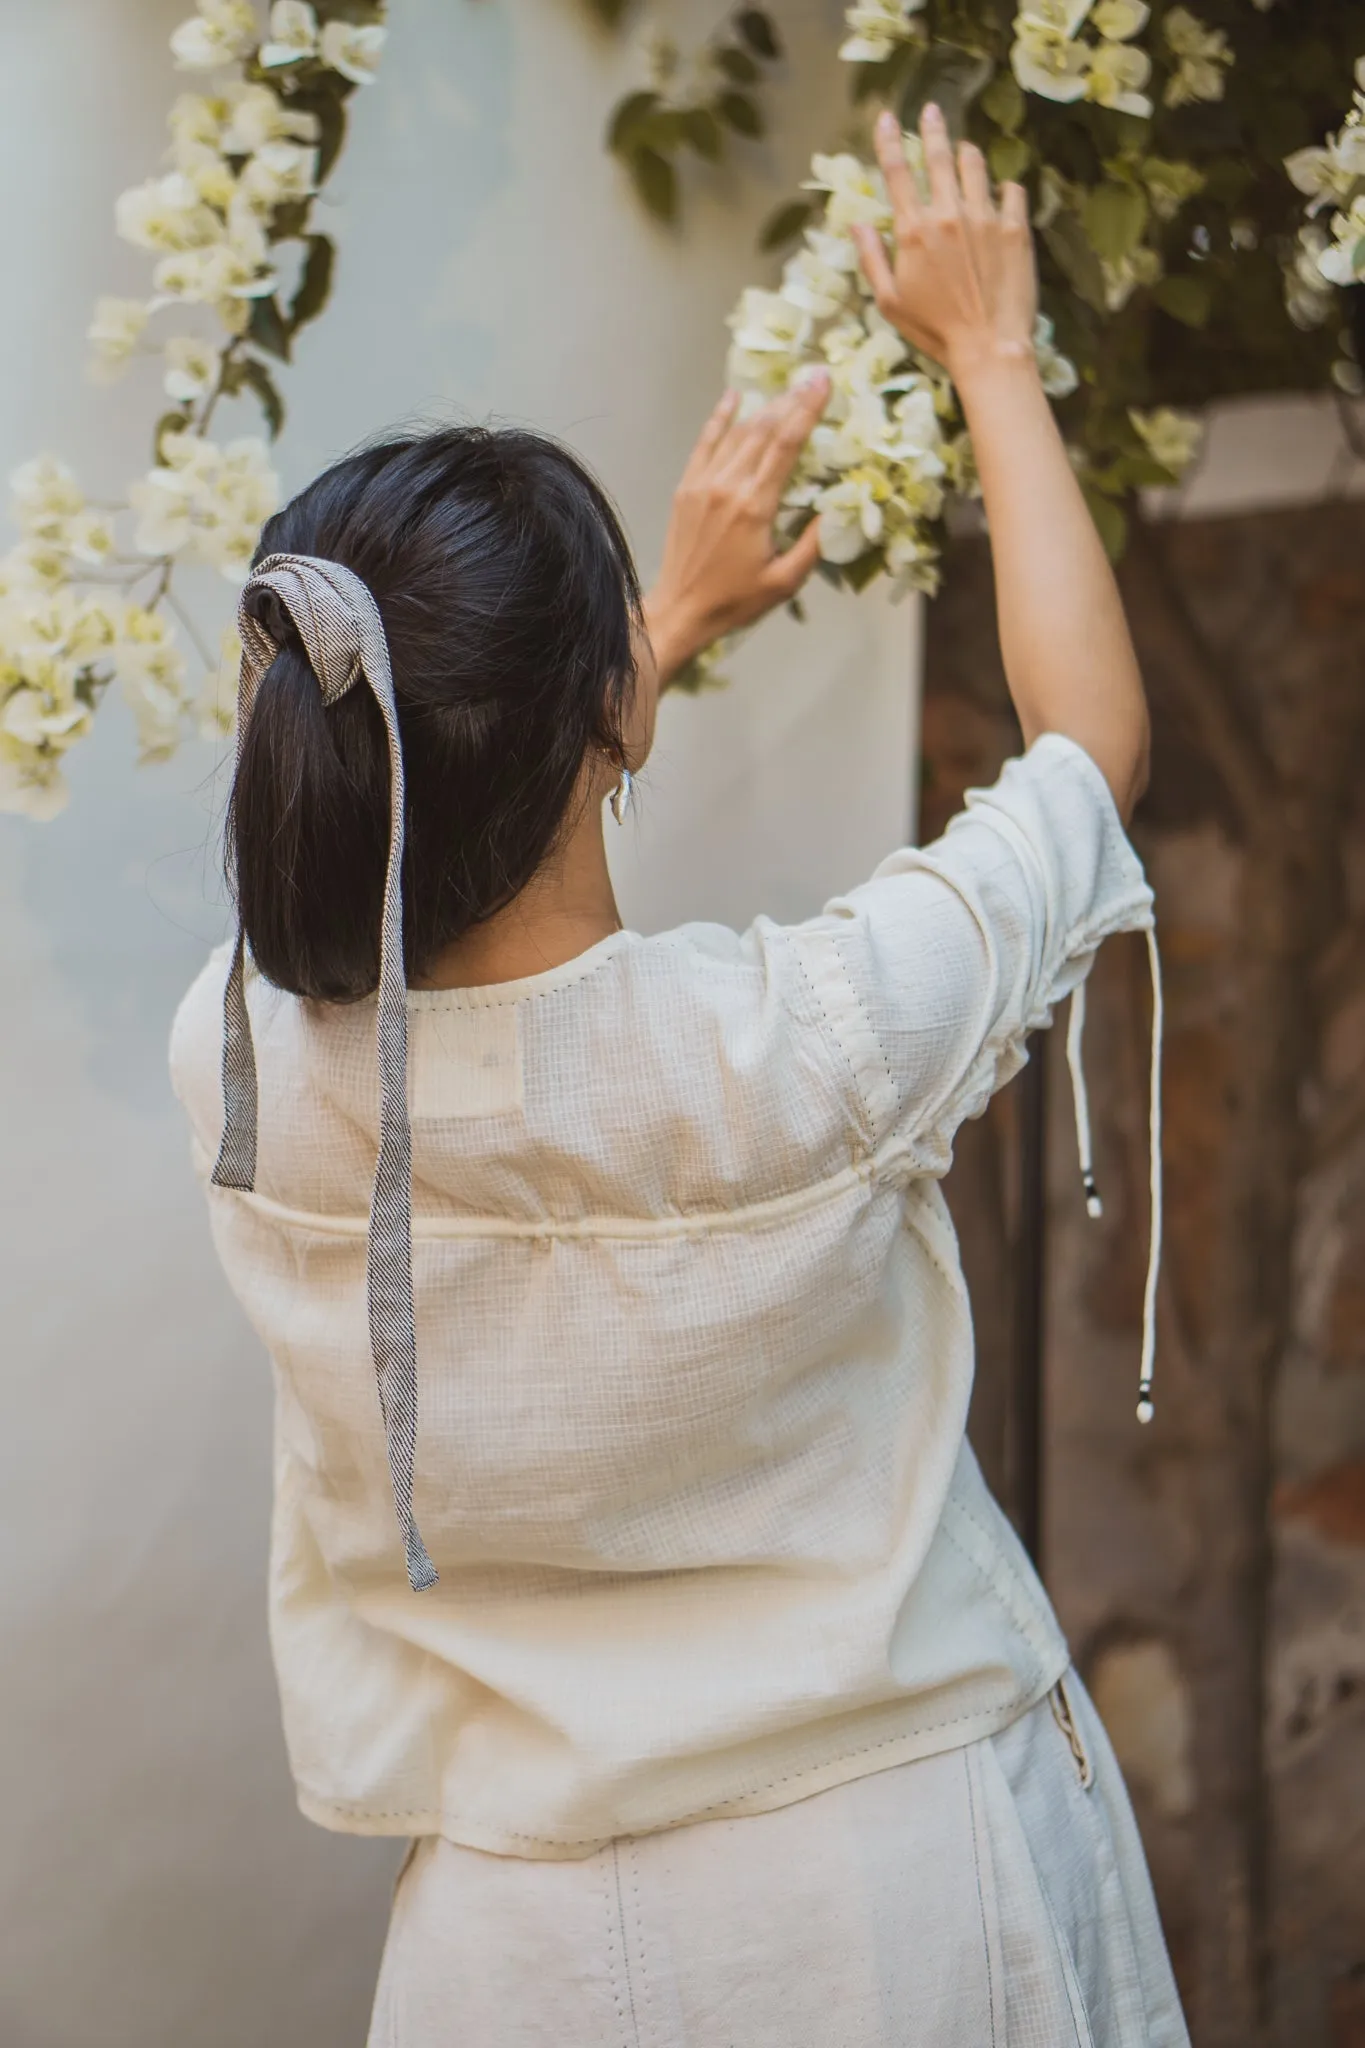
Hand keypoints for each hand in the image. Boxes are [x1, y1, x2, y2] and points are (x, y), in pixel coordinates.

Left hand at [644, 374, 830, 685]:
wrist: (681, 611)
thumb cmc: (736, 601)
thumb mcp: (786, 580)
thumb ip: (813, 543)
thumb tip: (837, 508)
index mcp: (755, 506)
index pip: (786, 445)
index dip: (807, 410)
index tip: (824, 383)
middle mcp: (728, 486)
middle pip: (764, 430)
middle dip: (792, 400)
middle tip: (814, 376)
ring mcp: (703, 484)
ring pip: (738, 433)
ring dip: (765, 407)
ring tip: (788, 388)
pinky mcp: (687, 488)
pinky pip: (705, 443)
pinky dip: (720, 418)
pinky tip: (734, 397)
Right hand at [851, 104, 1037, 387]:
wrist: (989, 347)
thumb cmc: (934, 331)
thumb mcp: (889, 302)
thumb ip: (872, 258)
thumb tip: (858, 223)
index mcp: (914, 230)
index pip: (897, 173)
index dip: (889, 141)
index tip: (886, 117)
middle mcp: (949, 214)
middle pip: (939, 156)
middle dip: (933, 128)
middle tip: (932, 110)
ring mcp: (985, 217)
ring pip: (975, 166)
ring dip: (967, 154)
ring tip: (965, 150)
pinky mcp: (1015, 228)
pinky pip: (1012, 191)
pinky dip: (1004, 188)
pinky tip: (1001, 194)